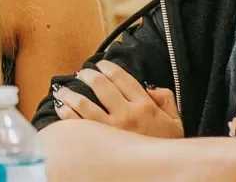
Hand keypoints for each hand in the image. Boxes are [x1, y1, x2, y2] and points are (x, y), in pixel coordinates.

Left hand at [53, 60, 182, 138]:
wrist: (162, 172)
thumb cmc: (166, 146)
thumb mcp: (175, 121)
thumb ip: (165, 99)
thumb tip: (149, 87)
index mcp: (145, 106)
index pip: (121, 77)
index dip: (108, 67)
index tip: (100, 64)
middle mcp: (127, 114)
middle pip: (100, 85)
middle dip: (87, 75)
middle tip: (82, 73)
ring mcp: (111, 129)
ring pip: (83, 103)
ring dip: (70, 93)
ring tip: (62, 90)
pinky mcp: (99, 143)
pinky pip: (76, 123)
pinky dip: (65, 113)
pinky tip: (60, 107)